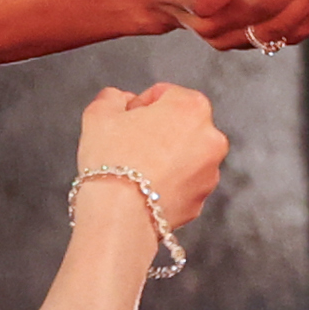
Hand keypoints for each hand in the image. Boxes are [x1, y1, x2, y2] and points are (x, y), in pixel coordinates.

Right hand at [75, 82, 226, 225]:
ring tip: (135, 169)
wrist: (119, 216)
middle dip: (156, 131)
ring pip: (184, 156)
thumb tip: (120, 100)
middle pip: (180, 125)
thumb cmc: (113, 162)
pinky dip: (168, 183)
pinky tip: (143, 188)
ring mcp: (209, 173)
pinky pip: (182, 184)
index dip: (140, 105)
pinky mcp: (200, 201)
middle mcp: (210, 138)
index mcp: (191, 108)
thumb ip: (112, 98)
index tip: (126, 120)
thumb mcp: (99, 114)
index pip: (165, 94)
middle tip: (128, 144)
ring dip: (164, 157)